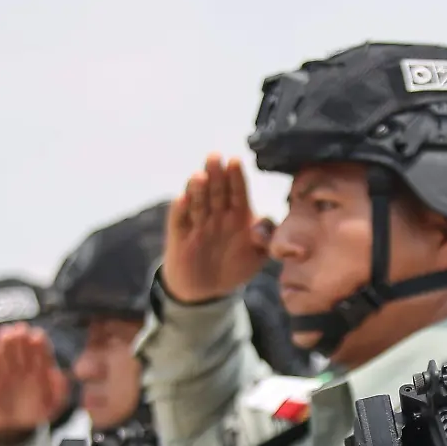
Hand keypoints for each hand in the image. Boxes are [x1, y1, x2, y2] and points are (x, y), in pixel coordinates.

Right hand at [0, 324, 68, 442]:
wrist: (11, 425)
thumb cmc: (35, 412)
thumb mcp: (52, 406)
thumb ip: (60, 391)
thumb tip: (62, 375)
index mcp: (42, 367)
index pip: (42, 350)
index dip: (40, 342)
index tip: (37, 336)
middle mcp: (24, 362)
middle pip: (23, 343)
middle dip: (22, 336)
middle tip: (20, 330)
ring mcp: (6, 365)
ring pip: (6, 347)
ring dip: (5, 339)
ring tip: (6, 335)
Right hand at [162, 154, 271, 303]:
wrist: (207, 289)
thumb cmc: (235, 265)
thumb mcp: (258, 255)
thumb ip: (266, 238)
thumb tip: (262, 228)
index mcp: (239, 214)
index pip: (238, 192)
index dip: (236, 177)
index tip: (235, 161)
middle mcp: (217, 214)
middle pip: (217, 191)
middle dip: (216, 174)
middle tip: (214, 156)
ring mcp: (198, 223)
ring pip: (198, 202)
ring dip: (198, 189)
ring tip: (199, 176)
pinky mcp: (180, 235)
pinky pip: (180, 220)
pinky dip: (180, 210)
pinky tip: (181, 199)